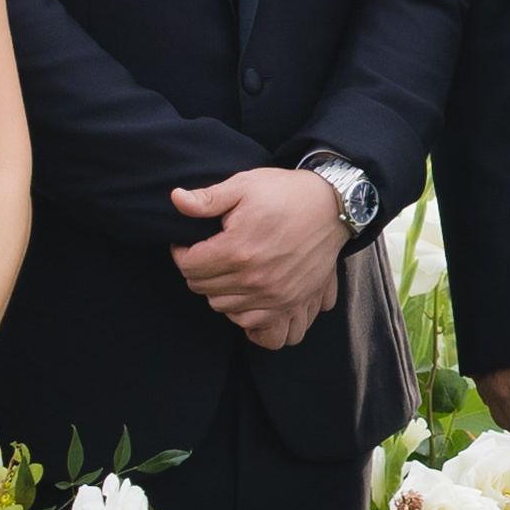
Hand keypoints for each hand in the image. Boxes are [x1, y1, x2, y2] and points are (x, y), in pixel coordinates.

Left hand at [169, 166, 348, 350]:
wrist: (333, 206)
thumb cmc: (286, 193)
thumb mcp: (244, 185)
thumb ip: (207, 198)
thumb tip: (175, 198)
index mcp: (237, 248)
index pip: (188, 266)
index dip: (181, 252)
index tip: (188, 243)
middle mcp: (254, 277)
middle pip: (202, 288)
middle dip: (197, 271)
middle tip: (207, 255)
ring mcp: (273, 294)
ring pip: (222, 306)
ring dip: (217, 290)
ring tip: (225, 271)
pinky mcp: (290, 302)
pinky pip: (252, 323)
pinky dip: (241, 312)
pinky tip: (243, 292)